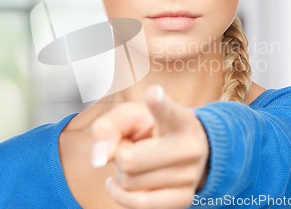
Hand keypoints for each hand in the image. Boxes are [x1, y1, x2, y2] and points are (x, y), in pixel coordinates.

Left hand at [91, 85, 209, 208]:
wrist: (185, 151)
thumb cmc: (153, 130)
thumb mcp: (130, 117)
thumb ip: (108, 126)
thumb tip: (100, 158)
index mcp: (180, 120)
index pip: (168, 112)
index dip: (159, 104)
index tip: (152, 93)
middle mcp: (190, 148)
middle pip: (129, 159)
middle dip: (119, 154)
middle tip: (132, 146)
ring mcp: (190, 176)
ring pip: (130, 183)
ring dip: (122, 174)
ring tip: (138, 162)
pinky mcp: (183, 199)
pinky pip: (138, 204)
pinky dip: (122, 195)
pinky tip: (122, 184)